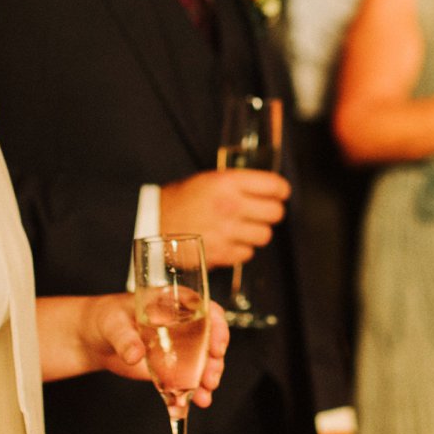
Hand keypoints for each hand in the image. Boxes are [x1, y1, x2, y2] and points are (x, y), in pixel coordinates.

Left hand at [81, 293, 229, 406]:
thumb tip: (135, 354)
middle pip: (211, 341)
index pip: (208, 310)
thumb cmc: (106, 318)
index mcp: (174, 304)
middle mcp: (183, 326)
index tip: (217, 346)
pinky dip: (188, 396)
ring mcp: (178, 349)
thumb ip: (125, 339)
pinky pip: (185, 381)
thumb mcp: (113, 324)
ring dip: (206, 381)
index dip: (218, 328)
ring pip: (203, 364)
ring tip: (203, 396)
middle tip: (210, 377)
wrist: (94, 339)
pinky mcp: (170, 368)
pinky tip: (186, 406)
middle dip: (215, 361)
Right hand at [160, 168, 289, 266]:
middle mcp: (230, 206)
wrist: (152, 222)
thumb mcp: (208, 180)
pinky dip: (241, 249)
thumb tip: (266, 191)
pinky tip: (230, 242)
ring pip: (264, 236)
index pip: (274, 186)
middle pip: (275, 213)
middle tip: (263, 212)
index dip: (281, 191)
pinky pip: (247, 253)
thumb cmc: (180, 199)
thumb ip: (237, 185)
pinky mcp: (221, 254)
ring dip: (257, 233)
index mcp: (228, 183)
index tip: (280, 194)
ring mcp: (226, 232)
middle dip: (272, 212)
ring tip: (243, 228)